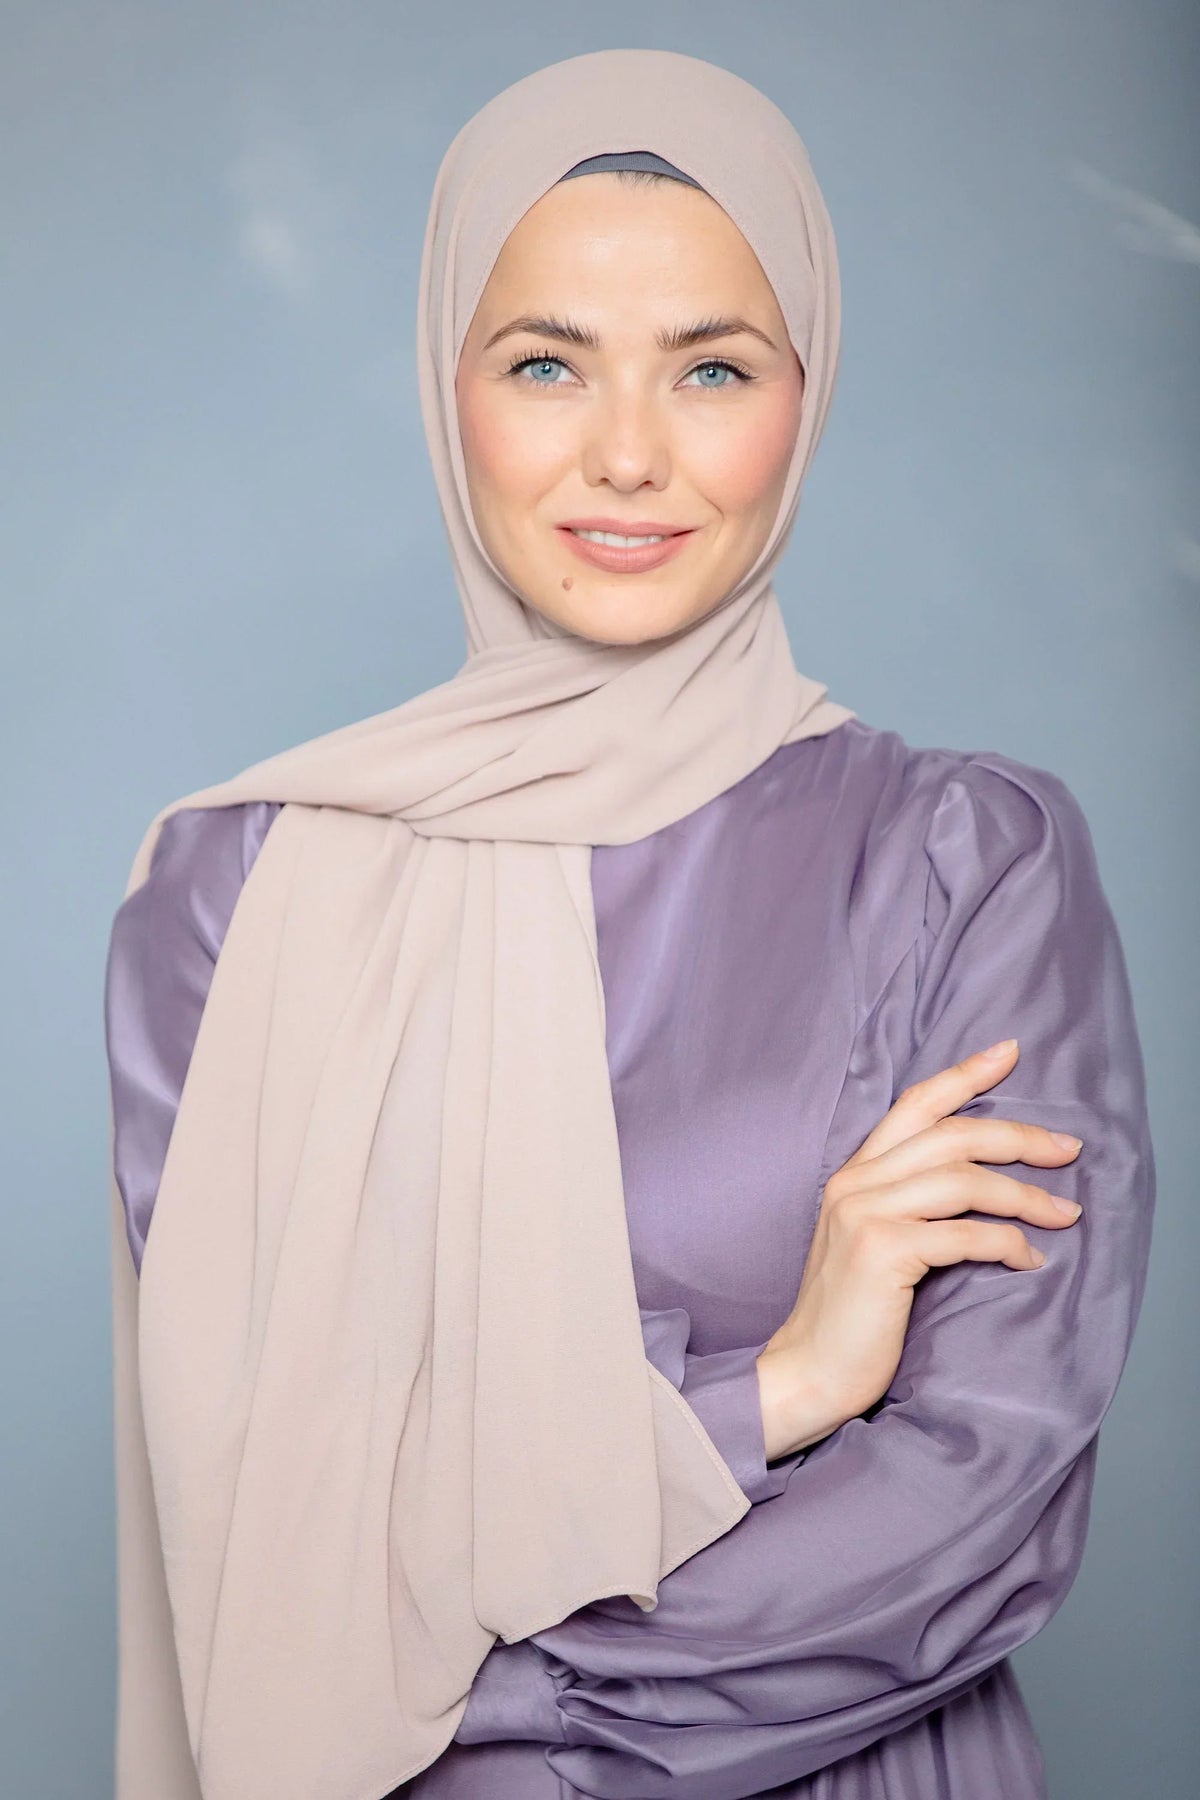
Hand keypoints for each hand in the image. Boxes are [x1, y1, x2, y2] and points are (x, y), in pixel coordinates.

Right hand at [755, 1039, 1082, 1460]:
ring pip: (965, 1181)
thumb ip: (906, 1204)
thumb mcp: (872, 1241)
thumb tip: (978, 1186)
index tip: (1008, 1052)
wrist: (807, 1371)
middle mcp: (856, 1182)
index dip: (964, 1075)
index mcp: (853, 1174)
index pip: (914, 1106)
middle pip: (952, 1135)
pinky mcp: (882, 1250)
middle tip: (1068, 1148)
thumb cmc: (851, 1316)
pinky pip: (965, 1234)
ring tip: (1064, 1213)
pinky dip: (1007, 1243)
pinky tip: (1028, 1258)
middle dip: (1019, 1137)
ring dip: (1025, 1196)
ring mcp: (865, 1213)